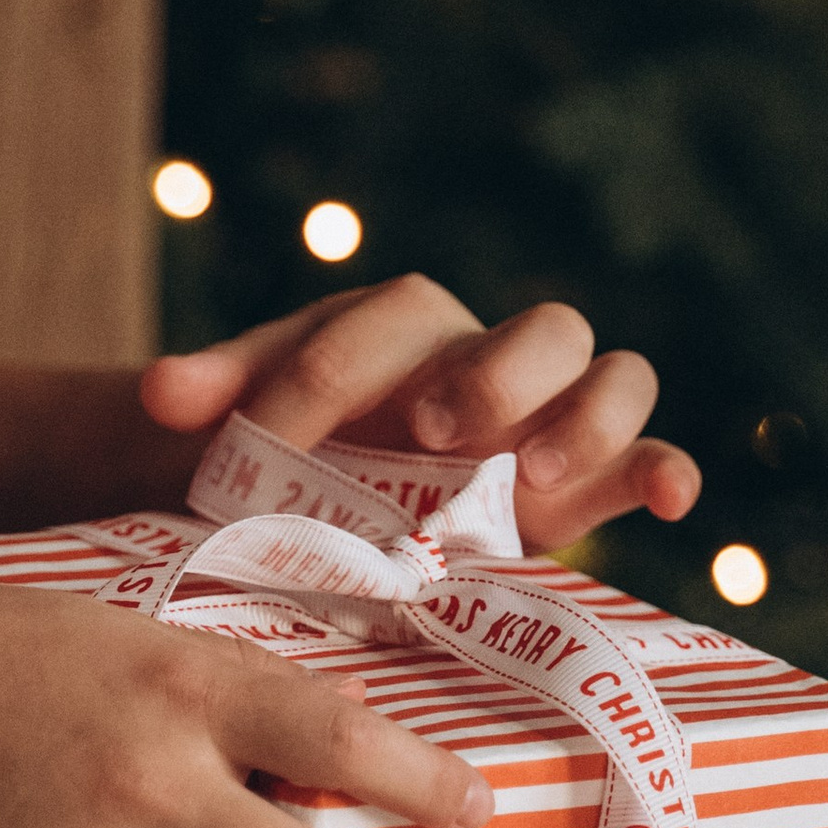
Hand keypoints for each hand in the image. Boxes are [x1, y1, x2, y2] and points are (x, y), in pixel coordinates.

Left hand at [139, 275, 700, 552]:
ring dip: (585, 418)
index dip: (334, 372)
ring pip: (616, 374)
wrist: (334, 508)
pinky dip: (667, 469)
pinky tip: (669, 497)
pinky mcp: (593, 485)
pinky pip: (654, 457)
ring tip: (531, 473)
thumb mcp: (245, 416)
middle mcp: (496, 360)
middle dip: (492, 375)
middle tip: (431, 431)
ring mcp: (556, 420)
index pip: (391, 320)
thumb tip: (157, 394)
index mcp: (408, 328)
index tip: (275, 437)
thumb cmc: (292, 450)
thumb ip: (214, 393)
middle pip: (540, 326)